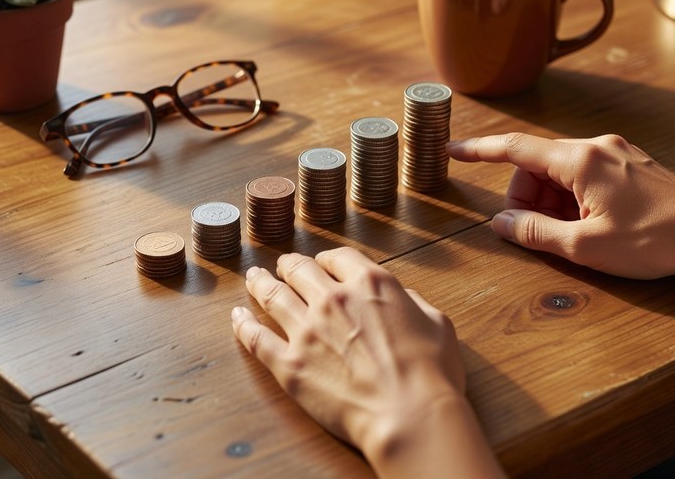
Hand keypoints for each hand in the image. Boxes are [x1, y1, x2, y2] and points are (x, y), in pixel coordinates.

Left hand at [231, 247, 504, 477]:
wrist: (409, 415)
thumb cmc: (431, 375)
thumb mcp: (437, 324)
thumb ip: (413, 303)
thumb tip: (401, 298)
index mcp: (370, 284)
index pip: (339, 258)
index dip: (327, 258)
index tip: (321, 262)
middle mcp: (333, 299)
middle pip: (300, 271)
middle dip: (290, 265)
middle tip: (282, 266)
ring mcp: (307, 330)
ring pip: (272, 295)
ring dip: (260, 283)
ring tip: (253, 278)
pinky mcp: (289, 363)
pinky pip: (256, 337)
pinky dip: (242, 324)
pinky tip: (237, 316)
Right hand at [447, 133, 674, 279]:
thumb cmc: (653, 242)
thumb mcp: (584, 247)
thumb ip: (533, 232)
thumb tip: (498, 223)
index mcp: (580, 160)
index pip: (515, 149)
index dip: (478, 150)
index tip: (451, 149)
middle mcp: (597, 146)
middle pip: (537, 165)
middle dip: (525, 198)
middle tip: (533, 234)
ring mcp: (617, 152)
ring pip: (561, 171)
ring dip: (550, 201)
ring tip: (568, 236)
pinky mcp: (631, 163)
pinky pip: (585, 174)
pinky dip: (572, 198)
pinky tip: (588, 225)